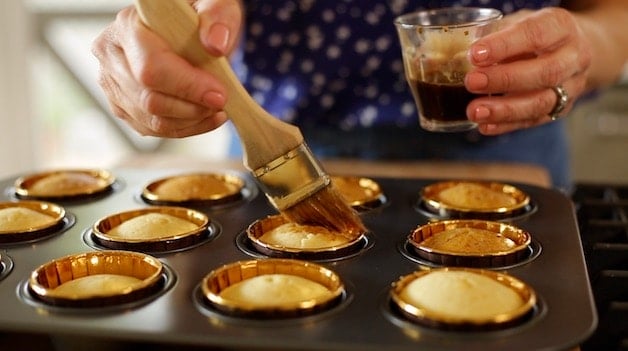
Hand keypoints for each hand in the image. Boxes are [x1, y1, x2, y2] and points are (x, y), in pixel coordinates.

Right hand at [91, 0, 242, 137]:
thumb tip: (215, 44)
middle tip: (221, 103)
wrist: (184, 28)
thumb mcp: (214, 4)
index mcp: (128, 26)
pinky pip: (151, 129)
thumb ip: (217, 18)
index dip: (188, 87)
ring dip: (190, 121)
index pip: (152, 68)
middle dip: (192, 108)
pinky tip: (203, 117)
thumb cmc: (198, 15)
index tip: (220, 95)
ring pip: (151, 119)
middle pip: (149, 99)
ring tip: (216, 110)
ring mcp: (112, 83)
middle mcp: (111, 55)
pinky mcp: (122, 105)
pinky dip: (183, 128)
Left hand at [464, 8, 591, 134]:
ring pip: (541, 102)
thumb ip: (495, 34)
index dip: (504, 45)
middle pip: (545, 72)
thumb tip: (460, 55)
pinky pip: (534, 120)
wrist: (571, 48)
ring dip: (504, 110)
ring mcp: (571, 86)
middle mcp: (573, 56)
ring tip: (474, 112)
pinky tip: (484, 126)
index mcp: (561, 26)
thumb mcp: (517, 22)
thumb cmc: (534, 33)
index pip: (536, 34)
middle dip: (504, 79)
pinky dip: (507, 125)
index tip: (475, 54)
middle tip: (472, 82)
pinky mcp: (561, 109)